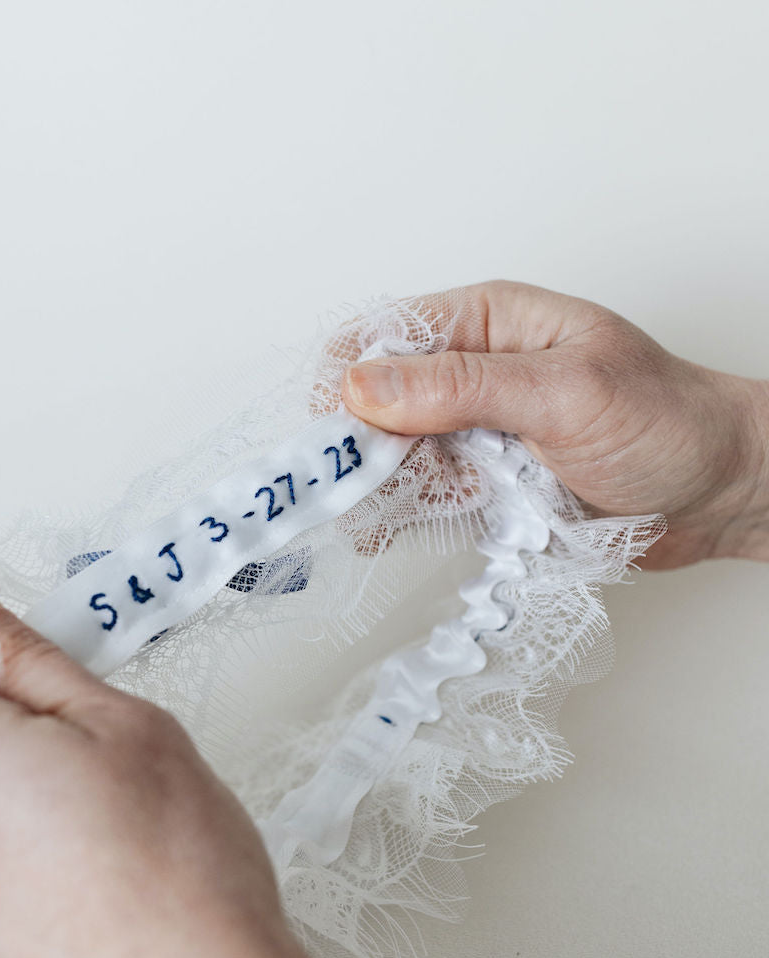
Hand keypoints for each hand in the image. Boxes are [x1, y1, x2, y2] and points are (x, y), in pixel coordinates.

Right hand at [343, 280, 768, 567]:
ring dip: (379, 486)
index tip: (342, 433)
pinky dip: (405, 515)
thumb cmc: (666, 423)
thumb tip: (367, 385)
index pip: (386, 336)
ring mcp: (476, 432)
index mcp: (489, 323)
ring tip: (374, 516)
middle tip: (351, 487)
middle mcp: (474, 374)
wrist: (717, 493)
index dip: (351, 381)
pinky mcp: (485, 484)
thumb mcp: (564, 393)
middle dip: (357, 443)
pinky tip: (393, 530)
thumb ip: (463, 388)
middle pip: (377, 401)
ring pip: (393, 455)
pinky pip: (424, 496)